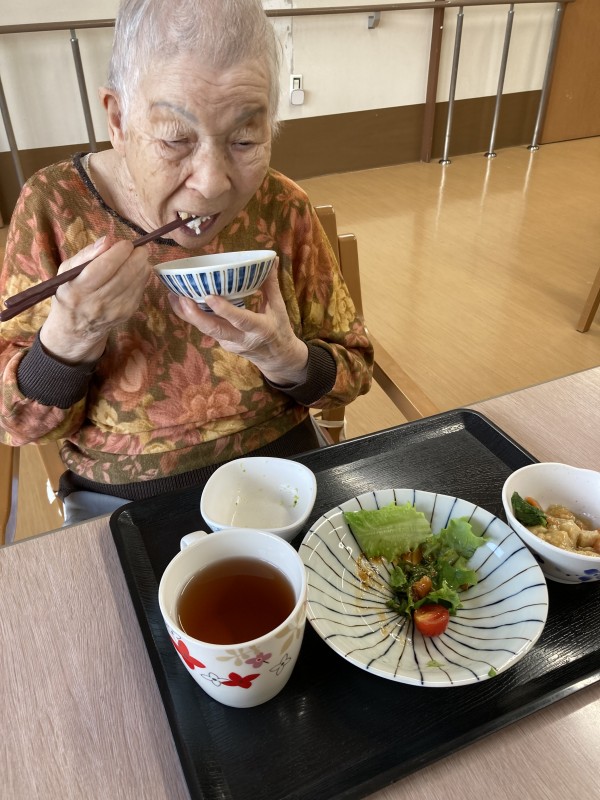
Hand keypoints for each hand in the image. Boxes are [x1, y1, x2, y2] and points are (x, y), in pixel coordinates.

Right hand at [40, 237, 152, 363]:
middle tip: (137, 247)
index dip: (120, 251)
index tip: (125, 243)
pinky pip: (141, 288)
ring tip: (136, 257)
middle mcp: (98, 302)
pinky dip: (141, 276)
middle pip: (127, 272)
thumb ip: (86, 254)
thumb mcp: (67, 271)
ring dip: (142, 264)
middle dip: (137, 255)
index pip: (106, 265)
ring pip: (138, 280)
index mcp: (79, 289)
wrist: (77, 328)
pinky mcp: (128, 313)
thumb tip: (107, 240)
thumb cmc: (70, 292)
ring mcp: (115, 310)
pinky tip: (134, 272)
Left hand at [168, 260, 308, 385]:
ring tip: (172, 296)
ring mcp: (229, 342)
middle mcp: (241, 338)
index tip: (209, 296)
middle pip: (215, 329)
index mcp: (260, 329)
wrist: (276, 358)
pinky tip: (179, 302)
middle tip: (181, 297)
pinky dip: (192, 316)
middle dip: (196, 315)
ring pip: (206, 330)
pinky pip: (205, 328)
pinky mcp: (222, 342)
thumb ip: (270, 283)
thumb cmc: (278, 329)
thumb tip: (270, 258)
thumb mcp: (278, 307)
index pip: (240, 320)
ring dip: (188, 315)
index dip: (225, 310)